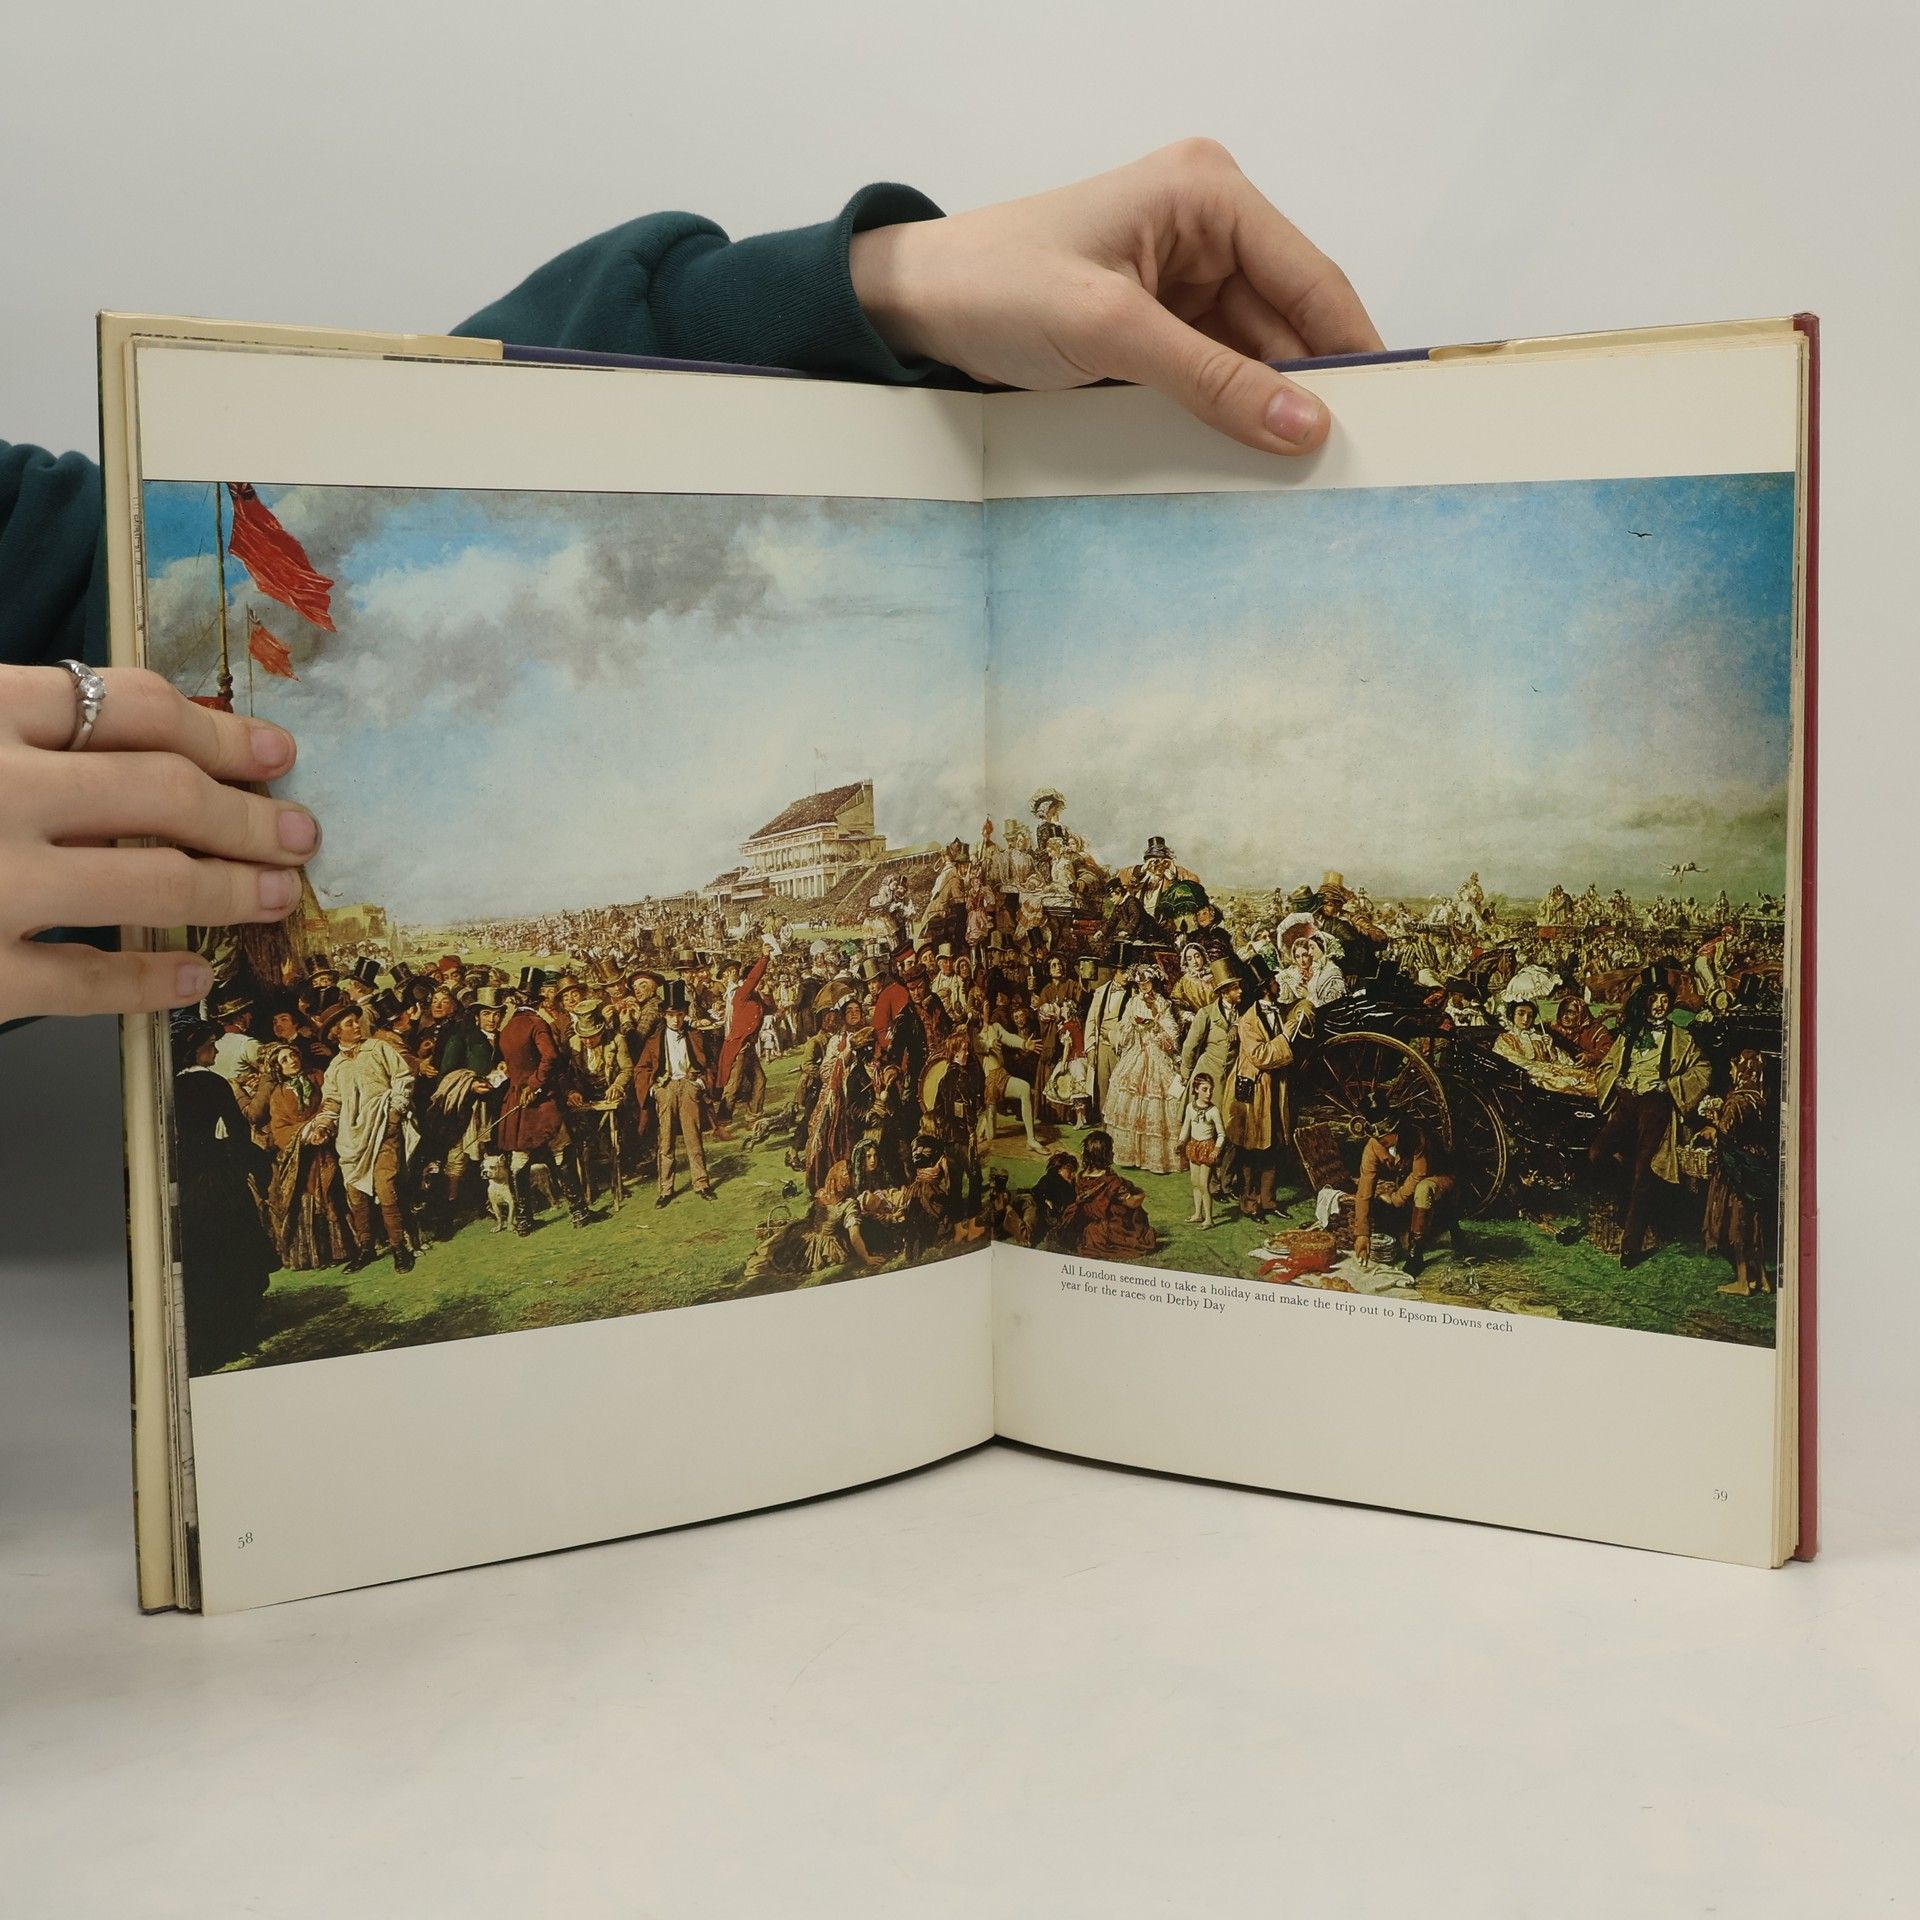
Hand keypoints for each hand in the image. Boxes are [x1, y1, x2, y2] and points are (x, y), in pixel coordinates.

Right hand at [0, 665, 318, 1020]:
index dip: (223, 734)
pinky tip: (193, 975)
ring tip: (278, 896)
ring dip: (233, 891)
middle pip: (164, 791)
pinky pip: (86, 980)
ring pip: (153, 881)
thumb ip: (33, 743)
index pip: (135, 710)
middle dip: (250, 818)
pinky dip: (150, 979)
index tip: (279, 755)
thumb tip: (161, 757)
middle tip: (301, 835)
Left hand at [851, 139, 1380, 454]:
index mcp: (1208, 193)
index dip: (1350, 349)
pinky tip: (1245, 456)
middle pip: (1289, 320)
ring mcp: (1184, 276)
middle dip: (1308, 387)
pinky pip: (1215, 371)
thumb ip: (1213, 381)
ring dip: (1266, 408)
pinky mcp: (1158, 322)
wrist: (917, 306)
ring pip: (1255, 354)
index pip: (1309, 278)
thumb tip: (1304, 425)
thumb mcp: (1112, 333)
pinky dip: (1227, 412)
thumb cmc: (997, 288)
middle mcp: (1207, 225)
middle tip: (1342, 465)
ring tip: (1296, 473)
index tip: (1389, 416)